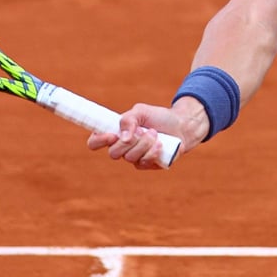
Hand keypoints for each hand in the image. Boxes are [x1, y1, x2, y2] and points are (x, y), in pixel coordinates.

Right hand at [87, 99, 205, 169]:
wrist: (181, 125)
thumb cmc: (158, 117)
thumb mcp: (141, 111)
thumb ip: (128, 120)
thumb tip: (122, 138)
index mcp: (115, 133)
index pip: (95, 142)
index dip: (98, 141)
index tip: (112, 134)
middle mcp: (122, 148)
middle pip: (113, 153)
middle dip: (128, 141)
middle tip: (141, 130)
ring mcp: (134, 158)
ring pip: (130, 157)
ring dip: (144, 143)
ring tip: (154, 133)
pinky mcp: (148, 165)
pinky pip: (144, 162)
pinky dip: (152, 151)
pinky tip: (160, 143)